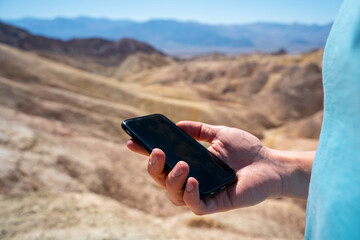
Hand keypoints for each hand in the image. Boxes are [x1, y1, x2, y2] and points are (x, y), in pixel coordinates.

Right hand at [127, 121, 312, 214]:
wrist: (271, 163)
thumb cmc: (247, 150)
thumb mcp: (219, 133)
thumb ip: (198, 130)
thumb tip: (176, 125)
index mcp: (191, 163)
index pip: (164, 160)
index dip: (146, 153)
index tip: (131, 142)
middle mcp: (192, 179)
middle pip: (162, 180)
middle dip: (154, 167)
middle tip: (158, 151)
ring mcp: (202, 192)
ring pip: (173, 194)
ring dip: (171, 180)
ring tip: (183, 164)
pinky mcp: (215, 203)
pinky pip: (195, 205)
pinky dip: (190, 193)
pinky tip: (194, 179)